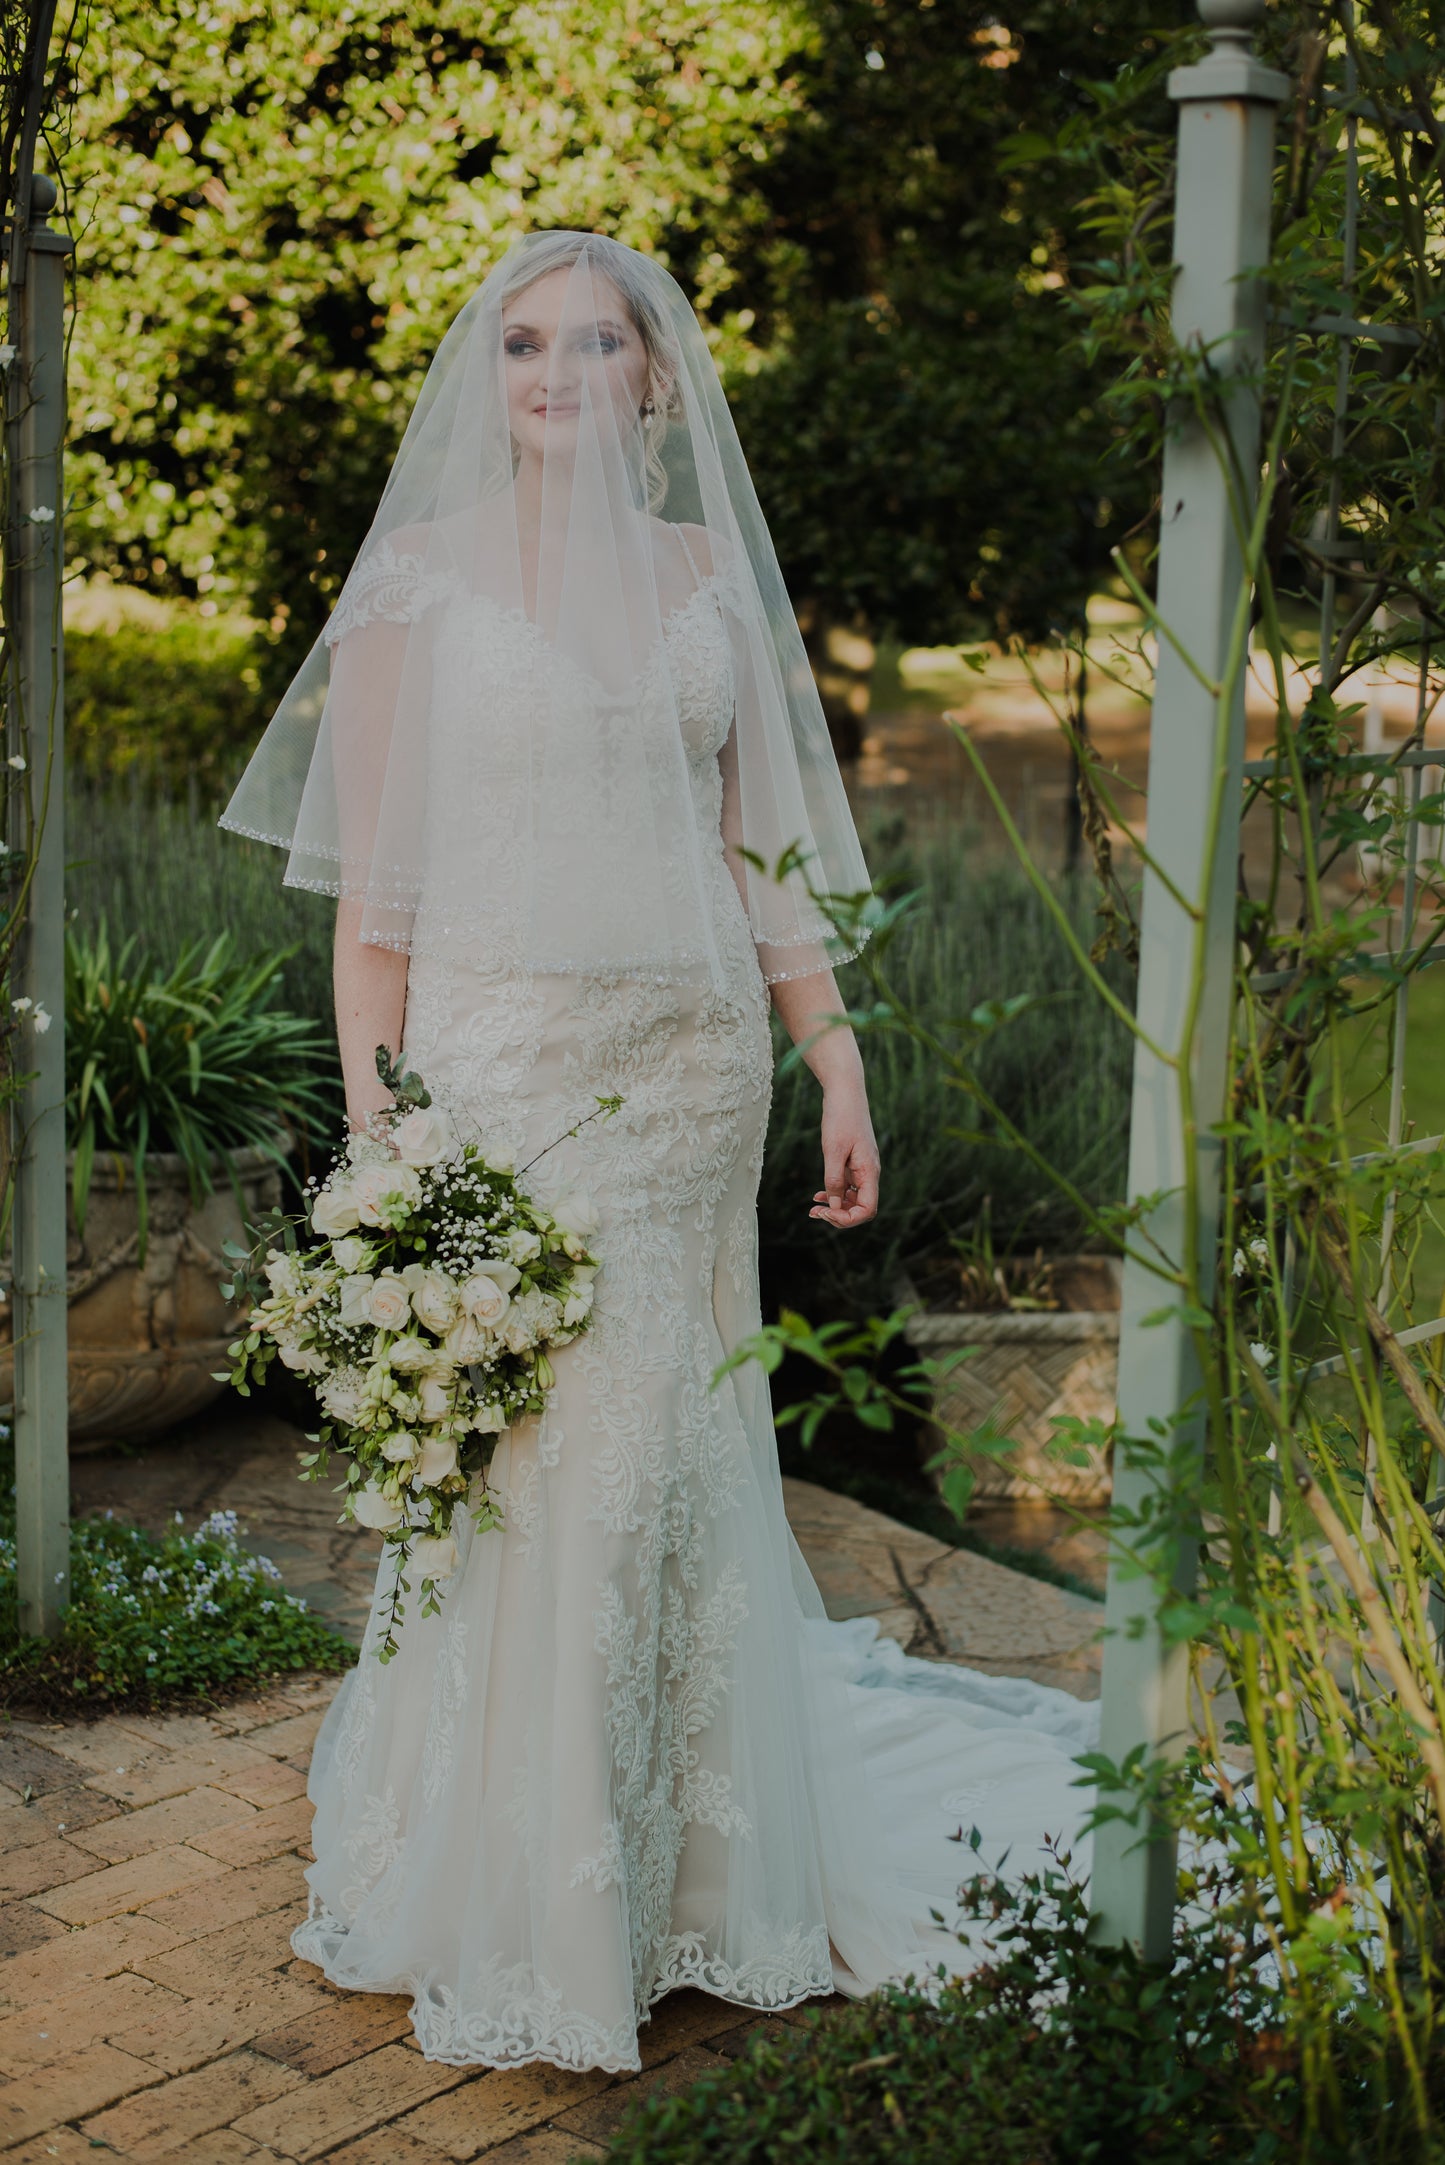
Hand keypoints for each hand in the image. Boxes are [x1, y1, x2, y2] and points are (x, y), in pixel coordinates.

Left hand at [810, 1085, 879, 1229]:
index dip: (848, 1219)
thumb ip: (834, 1179)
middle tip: (815, 1213)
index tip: (825, 1212)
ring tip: (814, 1208)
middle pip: (861, 1208)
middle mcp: (869, 1172)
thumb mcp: (833, 1150)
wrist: (845, 1090)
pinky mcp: (854, 1162)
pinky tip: (818, 1195)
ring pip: (853, 1199)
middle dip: (839, 1216)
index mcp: (869, 1171)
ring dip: (835, 1207)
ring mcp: (862, 1167)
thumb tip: (834, 1205)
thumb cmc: (841, 1117)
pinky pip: (848, 1186)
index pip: (867, 1209)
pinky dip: (834, 1194)